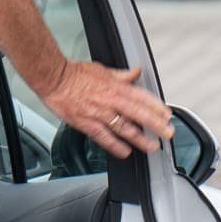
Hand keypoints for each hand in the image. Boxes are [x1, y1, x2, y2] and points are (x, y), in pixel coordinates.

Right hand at [40, 56, 168, 158]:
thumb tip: (136, 72)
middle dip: (156, 125)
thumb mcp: (102, 69)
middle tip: (168, 134)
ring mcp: (99, 114)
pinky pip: (104, 138)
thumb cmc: (74, 73)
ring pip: (125, 128)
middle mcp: (110, 101)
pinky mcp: (86, 124)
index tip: (167, 115)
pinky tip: (125, 152)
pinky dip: (116, 146)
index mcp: (115, 86)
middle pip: (139, 114)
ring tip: (152, 146)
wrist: (52, 78)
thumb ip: (122, 75)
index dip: (157, 107)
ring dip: (140, 139)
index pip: (142, 97)